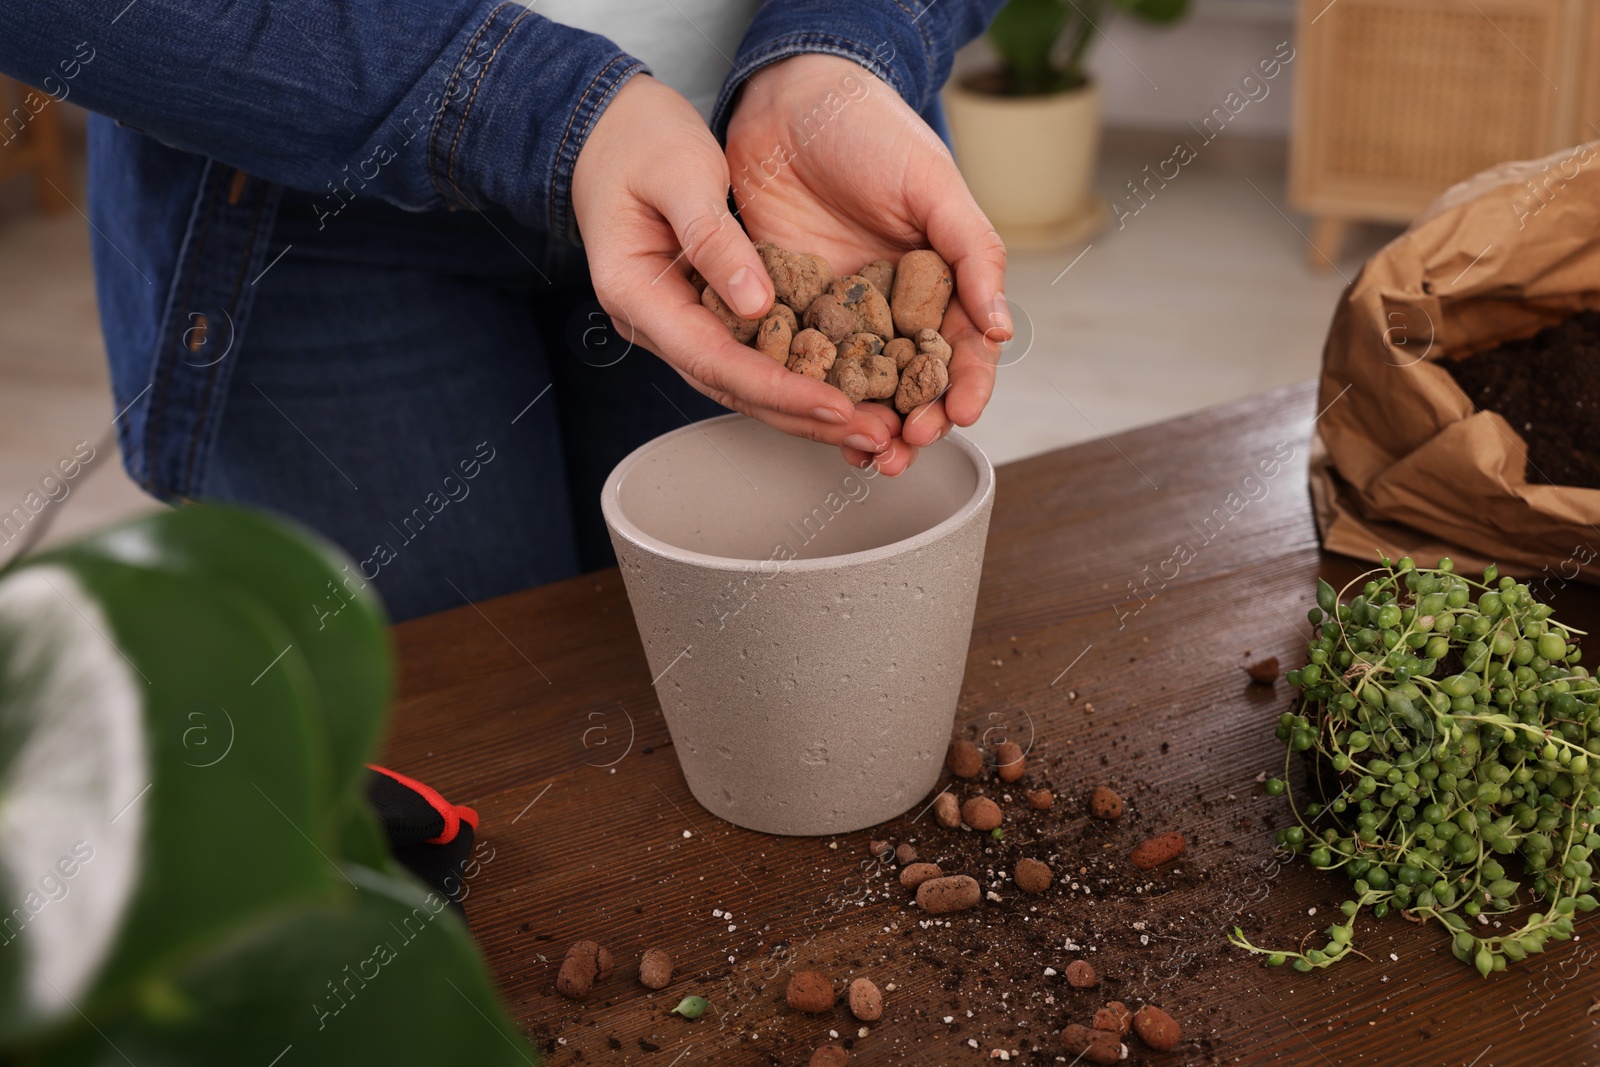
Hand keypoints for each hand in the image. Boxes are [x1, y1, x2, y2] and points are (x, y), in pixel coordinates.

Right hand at [572, 75, 899, 456]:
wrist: (611, 130)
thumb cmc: (637, 141)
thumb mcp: (679, 173)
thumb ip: (712, 237)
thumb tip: (755, 302)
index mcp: (637, 295)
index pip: (714, 360)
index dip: (778, 389)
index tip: (834, 405)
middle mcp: (657, 323)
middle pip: (734, 389)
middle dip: (804, 417)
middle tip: (872, 436)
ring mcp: (680, 323)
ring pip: (746, 383)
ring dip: (808, 408)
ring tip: (871, 424)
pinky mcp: (707, 313)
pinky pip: (755, 354)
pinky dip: (799, 374)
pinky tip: (846, 386)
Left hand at [725, 54, 1009, 474]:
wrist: (788, 96)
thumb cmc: (872, 129)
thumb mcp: (933, 184)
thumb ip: (971, 252)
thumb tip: (1003, 327)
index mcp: (938, 280)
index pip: (961, 350)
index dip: (965, 387)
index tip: (960, 417)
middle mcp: (891, 306)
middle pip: (910, 383)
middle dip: (913, 424)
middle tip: (904, 450)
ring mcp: (837, 312)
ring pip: (856, 387)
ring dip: (862, 427)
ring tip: (864, 457)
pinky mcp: (785, 308)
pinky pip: (797, 363)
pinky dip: (803, 398)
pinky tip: (807, 424)